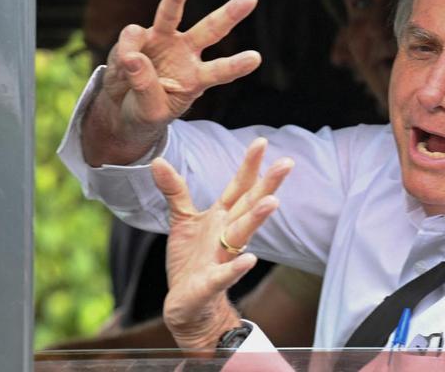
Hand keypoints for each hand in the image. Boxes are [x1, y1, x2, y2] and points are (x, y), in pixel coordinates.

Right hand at [82, 0, 259, 165]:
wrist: (121, 105)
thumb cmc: (144, 111)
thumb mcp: (150, 112)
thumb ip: (146, 88)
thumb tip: (134, 57)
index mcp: (196, 79)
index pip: (219, 72)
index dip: (235, 65)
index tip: (255, 58)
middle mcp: (185, 54)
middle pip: (211, 30)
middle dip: (230, 14)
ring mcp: (163, 40)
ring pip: (171, 15)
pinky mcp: (139, 36)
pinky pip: (132, 36)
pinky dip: (126, 51)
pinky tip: (123, 67)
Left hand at [151, 138, 293, 348]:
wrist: (186, 302)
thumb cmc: (191, 260)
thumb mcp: (182, 219)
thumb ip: (175, 190)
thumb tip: (158, 161)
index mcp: (222, 217)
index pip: (239, 187)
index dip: (249, 165)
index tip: (261, 142)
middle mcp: (227, 234)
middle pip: (249, 205)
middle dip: (268, 184)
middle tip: (286, 163)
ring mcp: (222, 257)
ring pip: (243, 234)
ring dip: (257, 218)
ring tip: (271, 202)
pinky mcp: (211, 282)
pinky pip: (225, 274)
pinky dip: (236, 267)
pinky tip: (249, 259)